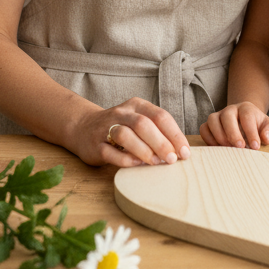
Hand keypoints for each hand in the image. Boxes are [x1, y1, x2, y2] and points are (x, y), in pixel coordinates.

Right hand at [73, 98, 191, 167]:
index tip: (185, 152)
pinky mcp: (95, 145)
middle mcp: (121, 113)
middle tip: (172, 159)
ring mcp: (106, 128)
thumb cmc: (120, 128)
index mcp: (137, 105)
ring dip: (144, 150)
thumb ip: (156, 131)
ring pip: (126, 135)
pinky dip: (125, 159)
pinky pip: (110, 152)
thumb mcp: (138, 121)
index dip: (175, 135)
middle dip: (161, 143)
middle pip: (144, 124)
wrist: (83, 128)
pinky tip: (136, 164)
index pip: (160, 116)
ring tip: (155, 162)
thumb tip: (180, 151)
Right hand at [200, 103, 268, 149]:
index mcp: (246, 108)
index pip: (247, 116)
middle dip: (233, 133)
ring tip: (228, 149)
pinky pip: (204, 128)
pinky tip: (218, 148)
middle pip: (227, 116)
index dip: (251, 132)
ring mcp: (218, 116)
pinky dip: (208, 138)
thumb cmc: (258, 126)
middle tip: (240, 147)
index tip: (255, 147)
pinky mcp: (209, 124)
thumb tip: (265, 137)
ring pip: (212, 120)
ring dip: (219, 135)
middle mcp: (230, 109)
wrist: (246, 121)